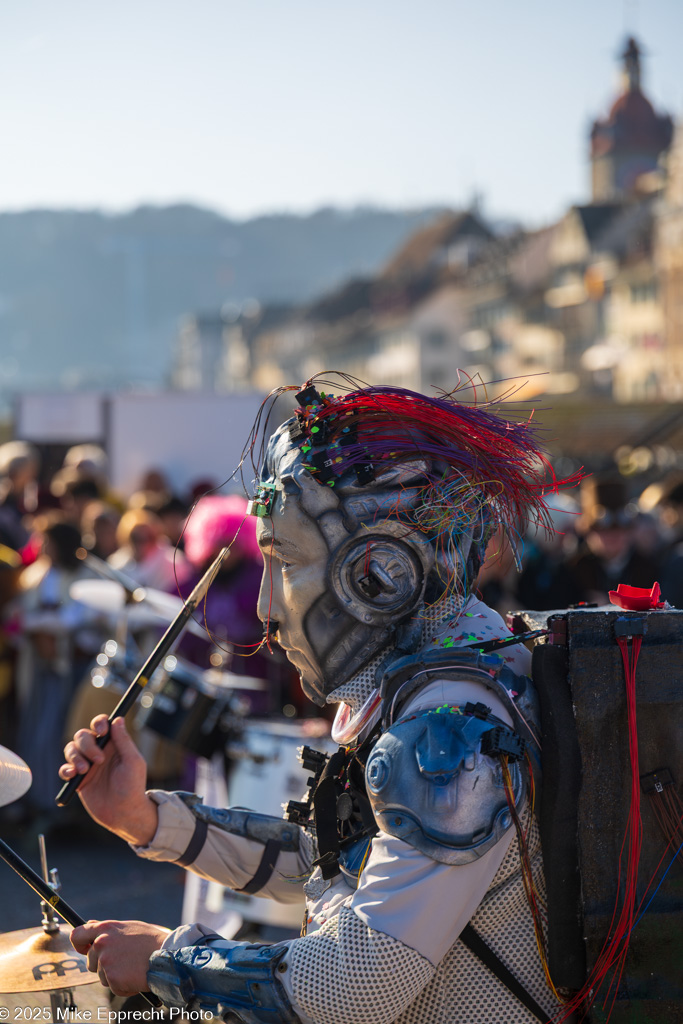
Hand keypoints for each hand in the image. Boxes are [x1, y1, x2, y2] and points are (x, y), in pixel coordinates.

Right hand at [59, 716, 157, 844]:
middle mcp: (99, 752)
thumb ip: (124, 741)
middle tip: (98, 760)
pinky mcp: (78, 780)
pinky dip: (65, 769)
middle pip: (83, 736)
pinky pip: (65, 769)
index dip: (99, 723)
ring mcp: (87, 765)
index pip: (102, 725)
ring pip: (71, 749)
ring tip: (84, 770)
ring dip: (75, 757)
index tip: (102, 731)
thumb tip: (118, 719)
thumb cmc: (133, 787)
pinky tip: (72, 775)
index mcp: (113, 745)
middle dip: (87, 745)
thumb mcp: (133, 762)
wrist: (123, 813)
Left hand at [71, 919, 170, 996]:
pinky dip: (123, 986)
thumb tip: (90, 924)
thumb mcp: (128, 927)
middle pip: (91, 962)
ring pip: (102, 976)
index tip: (84, 950)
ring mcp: (106, 961)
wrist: (167, 954)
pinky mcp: (112, 978)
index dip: (79, 945)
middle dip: (103, 965)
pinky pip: (113, 987)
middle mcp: (102, 943)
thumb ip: (109, 929)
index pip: (77, 935)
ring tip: (132, 967)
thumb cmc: (150, 940)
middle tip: (123, 962)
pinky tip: (135, 976)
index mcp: (105, 928)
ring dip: (114, 976)